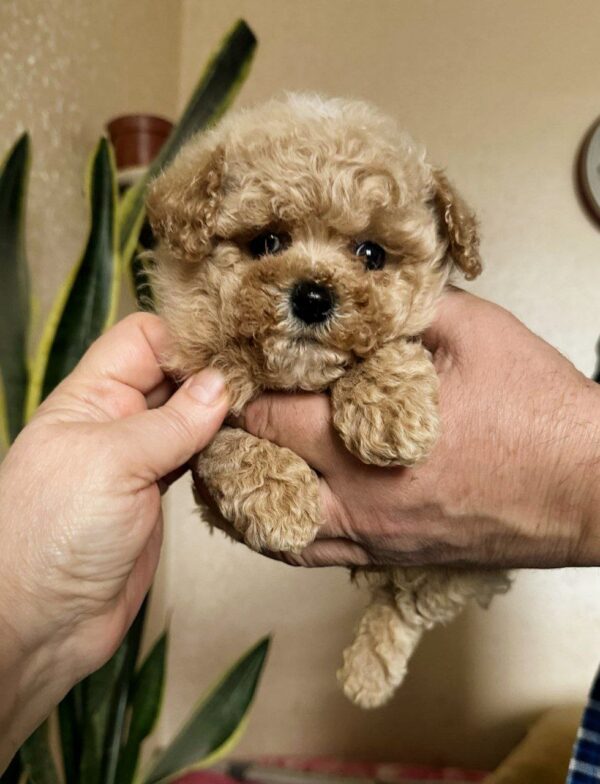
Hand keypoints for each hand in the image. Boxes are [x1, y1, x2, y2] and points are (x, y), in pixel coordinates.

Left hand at [0, 313, 227, 769]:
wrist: (41, 625)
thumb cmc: (55, 534)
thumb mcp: (112, 462)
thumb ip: (171, 422)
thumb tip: (222, 382)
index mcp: (91, 396)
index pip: (143, 338)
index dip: (187, 336)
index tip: (236, 346)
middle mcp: (116, 421)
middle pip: (171, 376)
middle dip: (214, 373)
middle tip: (268, 376)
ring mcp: (138, 461)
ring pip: (188, 419)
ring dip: (223, 415)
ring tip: (268, 408)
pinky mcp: (157, 497)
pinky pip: (195, 459)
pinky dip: (222, 452)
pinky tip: (250, 448)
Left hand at [234, 289, 599, 569]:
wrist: (588, 486)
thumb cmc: (538, 410)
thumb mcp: (474, 330)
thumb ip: (406, 306)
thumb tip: (363, 290)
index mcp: (371, 439)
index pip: (269, 415)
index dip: (241, 387)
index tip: (231, 365)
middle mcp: (360, 500)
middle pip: (259, 466)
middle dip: (233, 430)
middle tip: (220, 402)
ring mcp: (371, 538)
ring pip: (269, 524)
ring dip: (241, 484)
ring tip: (225, 451)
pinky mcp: (387, 557)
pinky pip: (308, 553)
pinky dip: (274, 526)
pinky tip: (268, 497)